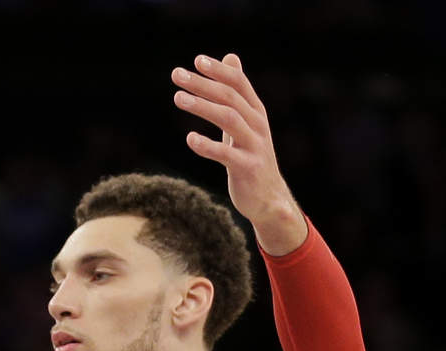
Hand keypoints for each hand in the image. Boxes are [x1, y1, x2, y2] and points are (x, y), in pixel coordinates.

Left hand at [172, 53, 306, 254]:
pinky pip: (226, 154)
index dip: (219, 70)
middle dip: (203, 84)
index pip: (238, 83)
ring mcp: (254, 146)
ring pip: (229, 118)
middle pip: (230, 97)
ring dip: (202, 106)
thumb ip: (237, 92)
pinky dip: (207, 145)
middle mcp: (258, 125)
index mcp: (256, 112)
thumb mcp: (246, 121)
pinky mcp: (247, 168)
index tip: (196, 60)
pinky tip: (190, 138)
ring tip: (178, 98)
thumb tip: (231, 57)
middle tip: (177, 75)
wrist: (269, 198)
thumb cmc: (251, 156)